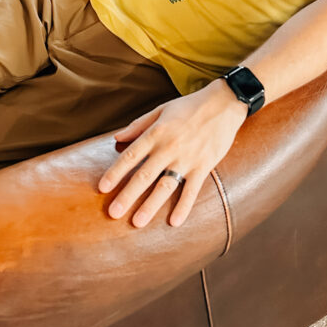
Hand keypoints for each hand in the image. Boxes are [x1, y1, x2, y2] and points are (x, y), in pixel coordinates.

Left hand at [97, 80, 248, 228]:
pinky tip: (174, 222)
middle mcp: (169, 147)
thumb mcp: (161, 110)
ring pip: (165, 186)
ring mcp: (187, 159)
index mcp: (156, 132)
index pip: (131, 155)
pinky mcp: (204, 166)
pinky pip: (192, 190)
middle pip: (144, 175)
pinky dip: (184, 206)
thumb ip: (138, 125)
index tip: (102, 187)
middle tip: (113, 213)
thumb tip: (116, 137)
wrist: (224, 103)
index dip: (115, 172)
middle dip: (127, 195)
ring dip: (150, 205)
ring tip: (137, 222)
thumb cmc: (190, 106)